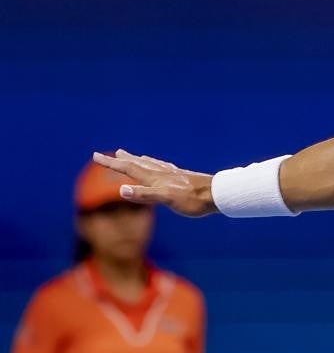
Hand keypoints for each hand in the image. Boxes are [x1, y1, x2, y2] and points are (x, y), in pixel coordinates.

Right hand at [91, 150, 216, 216]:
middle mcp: (163, 173)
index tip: (96, 155)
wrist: (219, 194)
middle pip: (139, 164)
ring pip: (152, 165)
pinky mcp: (184, 178)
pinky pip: (165, 168)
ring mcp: (174, 175)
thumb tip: (121, 191)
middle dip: (123, 160)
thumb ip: (145, 195)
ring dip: (139, 160)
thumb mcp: (167, 199)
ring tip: (132, 156)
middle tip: (112, 153)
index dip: (112, 164)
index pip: (129, 169)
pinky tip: (162, 167)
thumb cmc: (193, 200)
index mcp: (156, 178)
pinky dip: (157, 165)